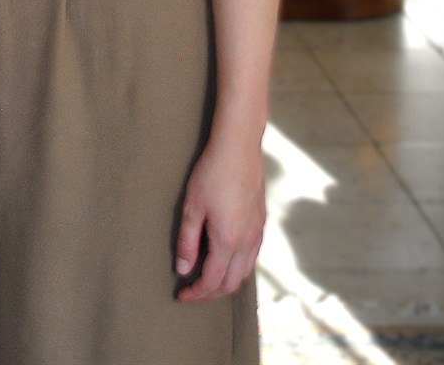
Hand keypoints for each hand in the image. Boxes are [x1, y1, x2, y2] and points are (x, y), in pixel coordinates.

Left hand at [175, 139, 265, 301]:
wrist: (239, 148)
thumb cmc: (211, 174)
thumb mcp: (192, 207)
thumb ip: (187, 241)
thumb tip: (184, 269)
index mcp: (228, 241)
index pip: (212, 281)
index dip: (196, 293)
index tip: (181, 295)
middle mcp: (247, 243)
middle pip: (231, 284)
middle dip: (211, 293)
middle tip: (193, 291)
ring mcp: (257, 234)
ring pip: (244, 273)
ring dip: (226, 282)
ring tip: (207, 278)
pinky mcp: (261, 224)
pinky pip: (252, 258)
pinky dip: (237, 268)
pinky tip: (225, 259)